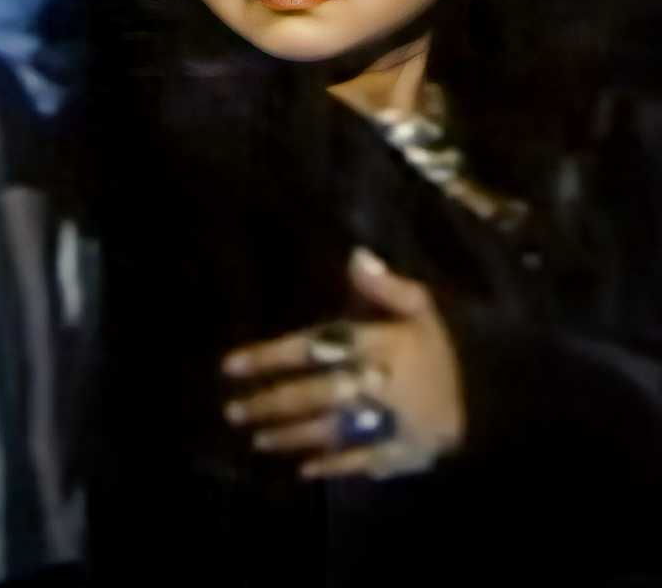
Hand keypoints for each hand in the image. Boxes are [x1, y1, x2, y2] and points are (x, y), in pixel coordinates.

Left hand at [221, 247, 466, 480]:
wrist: (494, 396)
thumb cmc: (437, 349)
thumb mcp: (422, 309)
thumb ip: (387, 286)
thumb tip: (356, 256)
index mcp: (383, 343)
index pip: (317, 346)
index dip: (272, 355)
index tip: (230, 365)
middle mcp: (383, 381)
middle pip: (317, 393)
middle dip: (272, 403)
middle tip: (233, 410)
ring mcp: (395, 421)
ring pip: (334, 428)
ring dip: (291, 436)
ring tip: (256, 439)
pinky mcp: (406, 450)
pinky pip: (365, 461)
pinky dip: (334, 466)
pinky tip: (303, 470)